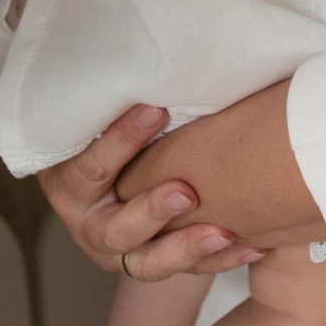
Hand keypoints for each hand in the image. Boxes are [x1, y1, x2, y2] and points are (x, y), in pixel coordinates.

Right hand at [37, 105, 259, 282]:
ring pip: (150, 264)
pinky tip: (254, 242)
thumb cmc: (106, 137)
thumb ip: (115, 103)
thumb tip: (150, 54)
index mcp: (71, 185)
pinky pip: (189, 271)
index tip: (155, 110)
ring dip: (188, 248)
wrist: (103, 182)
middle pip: (118, 229)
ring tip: (224, 231)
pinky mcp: (154, 264)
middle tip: (185, 192)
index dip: (121, 140)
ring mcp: (122, 252)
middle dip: (153, 211)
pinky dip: (222, 259)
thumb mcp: (97, 121)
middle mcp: (92, 226)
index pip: (91, 167)